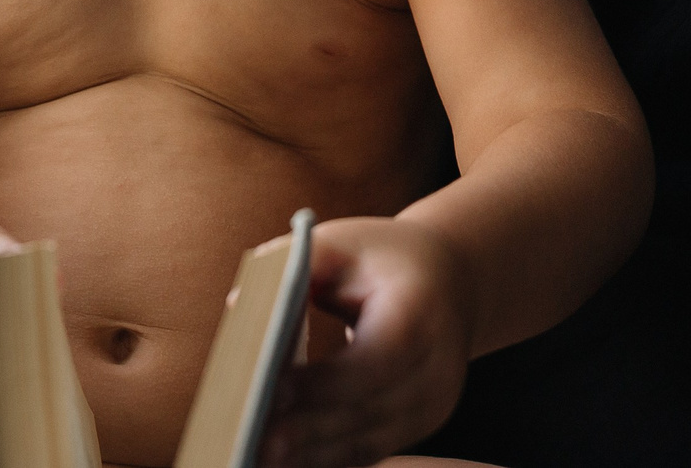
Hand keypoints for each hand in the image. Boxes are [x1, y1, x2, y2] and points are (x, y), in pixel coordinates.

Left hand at [262, 216, 473, 467]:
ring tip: (255, 458)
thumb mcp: (342, 243)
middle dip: (306, 430)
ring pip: (367, 442)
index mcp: (419, 313)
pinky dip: (325, 458)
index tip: (268, 393)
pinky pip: (370, 450)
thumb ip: (294, 265)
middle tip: (249, 438)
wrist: (451, 280)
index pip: (370, 360)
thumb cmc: (383, 258)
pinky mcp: (422, 425)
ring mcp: (434, 402)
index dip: (320, 383)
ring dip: (311, 455)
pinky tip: (283, 460)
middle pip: (366, 410)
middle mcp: (436, 366)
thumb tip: (239, 304)